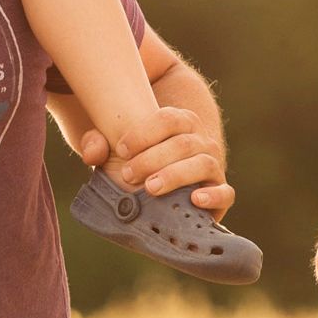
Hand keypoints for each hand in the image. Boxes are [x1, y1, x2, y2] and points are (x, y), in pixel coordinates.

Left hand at [107, 102, 233, 211]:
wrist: (166, 186)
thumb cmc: (138, 161)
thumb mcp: (116, 150)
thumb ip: (99, 143)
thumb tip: (92, 152)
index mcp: (181, 122)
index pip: (168, 118)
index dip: (144, 132)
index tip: (120, 148)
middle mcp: (201, 141)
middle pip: (182, 143)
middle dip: (153, 158)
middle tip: (128, 174)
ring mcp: (213, 165)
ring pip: (202, 164)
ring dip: (175, 175)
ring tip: (150, 188)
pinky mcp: (219, 192)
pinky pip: (226, 193)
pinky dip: (213, 195)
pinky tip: (194, 199)